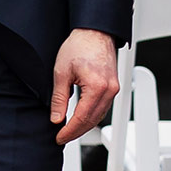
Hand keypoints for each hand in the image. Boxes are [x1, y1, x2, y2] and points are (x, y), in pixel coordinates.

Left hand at [51, 27, 118, 145]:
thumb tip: (56, 118)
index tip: (58, 137)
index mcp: (97, 87)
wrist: (94, 32)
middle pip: (92, 121)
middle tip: (61, 137)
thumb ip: (59, 98)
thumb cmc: (79, 46)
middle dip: (76, 132)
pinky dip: (91, 116)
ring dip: (84, 126)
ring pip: (99, 116)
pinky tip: (81, 119)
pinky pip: (103, 108)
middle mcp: (109, 90)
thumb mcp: (61, 72)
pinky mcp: (113, 87)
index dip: (68, 131)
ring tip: (68, 131)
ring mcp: (113, 89)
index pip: (81, 118)